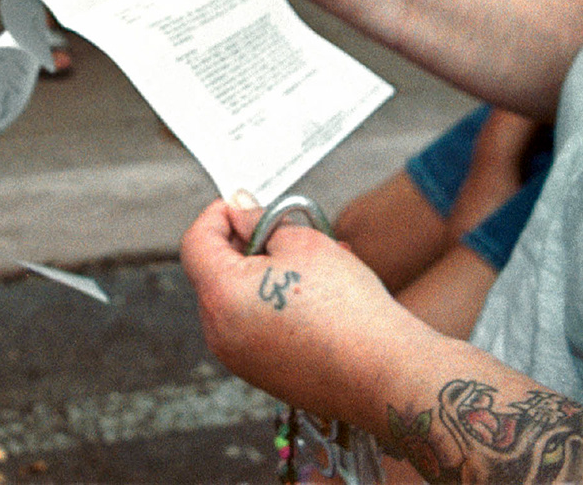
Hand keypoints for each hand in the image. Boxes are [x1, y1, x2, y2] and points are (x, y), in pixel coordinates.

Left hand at [179, 197, 425, 424]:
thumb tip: (238, 208)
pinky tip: (315, 297)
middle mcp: (220, 333)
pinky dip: (274, 306)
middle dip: (245, 246)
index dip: (216, 216)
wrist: (387, 374)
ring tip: (313, 263)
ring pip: (238, 301)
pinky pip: (256, 328)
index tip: (241, 205)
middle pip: (215, 273)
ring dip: (265, 275)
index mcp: (220, 296)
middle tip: (283, 232)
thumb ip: (260, 221)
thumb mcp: (302, 242)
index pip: (196, 243)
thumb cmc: (348, 307)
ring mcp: (240, 359)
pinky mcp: (263, 376)